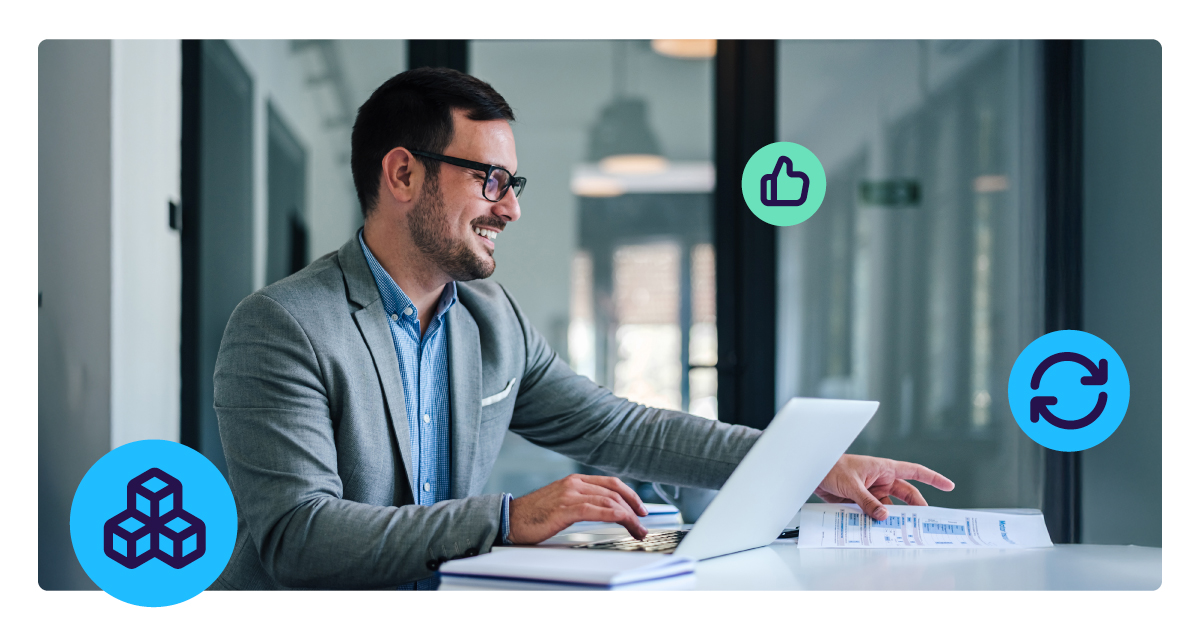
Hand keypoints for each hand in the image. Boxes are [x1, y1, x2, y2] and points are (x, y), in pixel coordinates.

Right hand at [508, 474, 648, 544]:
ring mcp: (569, 494)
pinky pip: (597, 510)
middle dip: (634, 507)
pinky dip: (616, 516)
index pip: (610, 483)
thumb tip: (603, 512)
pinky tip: (625, 523)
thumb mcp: (560, 503)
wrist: (509, 519)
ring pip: (610, 501)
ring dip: (629, 517)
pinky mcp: (565, 509)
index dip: (630, 494)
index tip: (641, 508)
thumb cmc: (533, 516)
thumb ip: (579, 502)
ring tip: (638, 531)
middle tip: (643, 523)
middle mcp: (574, 483)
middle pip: (614, 491)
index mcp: (574, 481)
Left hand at [814, 454, 954, 520]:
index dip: (933, 478)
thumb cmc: (832, 467)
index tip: (949, 486)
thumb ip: (868, 502)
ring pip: (889, 508)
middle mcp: (881, 480)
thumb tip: (884, 517)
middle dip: (915, 509)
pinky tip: (877, 532)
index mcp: (884, 468)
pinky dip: (876, 522)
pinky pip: (874, 513)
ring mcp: (872, 491)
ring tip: (898, 533)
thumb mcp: (852, 485)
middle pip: (906, 496)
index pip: (915, 472)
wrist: (811, 471)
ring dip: (891, 519)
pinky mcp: (861, 501)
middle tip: (924, 524)